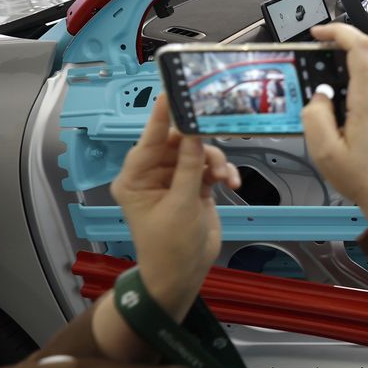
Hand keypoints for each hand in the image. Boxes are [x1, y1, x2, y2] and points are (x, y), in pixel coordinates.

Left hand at [109, 95, 239, 317]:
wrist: (182, 275)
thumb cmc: (170, 246)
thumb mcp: (181, 204)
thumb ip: (190, 167)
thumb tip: (193, 132)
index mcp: (136, 178)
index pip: (150, 139)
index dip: (162, 116)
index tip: (172, 91)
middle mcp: (153, 175)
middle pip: (179, 143)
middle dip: (201, 146)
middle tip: (217, 145)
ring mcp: (174, 181)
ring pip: (198, 154)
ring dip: (216, 162)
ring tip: (226, 177)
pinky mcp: (194, 187)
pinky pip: (209, 168)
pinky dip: (222, 172)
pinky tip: (231, 183)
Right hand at [302, 23, 367, 218]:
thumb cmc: (362, 177)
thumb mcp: (324, 150)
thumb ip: (315, 115)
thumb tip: (318, 95)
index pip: (361, 47)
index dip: (339, 31)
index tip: (319, 33)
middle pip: (363, 56)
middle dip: (335, 54)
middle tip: (311, 66)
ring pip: (367, 71)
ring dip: (343, 72)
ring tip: (321, 91)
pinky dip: (353, 86)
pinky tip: (338, 107)